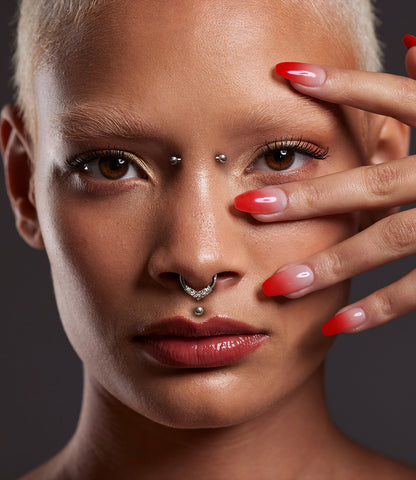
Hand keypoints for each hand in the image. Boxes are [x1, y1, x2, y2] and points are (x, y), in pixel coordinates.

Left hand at [235, 35, 415, 335]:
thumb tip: (409, 45)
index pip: (395, 99)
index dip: (342, 85)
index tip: (287, 75)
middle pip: (371, 185)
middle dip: (307, 198)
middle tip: (249, 208)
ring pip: (387, 242)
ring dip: (328, 264)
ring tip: (276, 285)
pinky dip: (378, 309)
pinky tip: (334, 325)